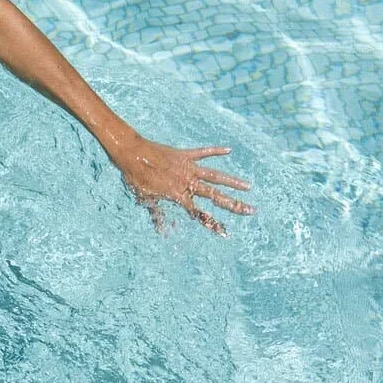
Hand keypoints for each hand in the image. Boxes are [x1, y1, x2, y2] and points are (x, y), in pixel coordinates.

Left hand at [110, 138, 253, 235]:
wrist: (131, 153)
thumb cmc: (136, 178)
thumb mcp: (146, 199)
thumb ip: (159, 215)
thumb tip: (164, 233)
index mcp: (178, 195)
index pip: (199, 213)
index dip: (212, 224)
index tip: (225, 233)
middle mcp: (187, 182)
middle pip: (215, 195)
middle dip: (233, 204)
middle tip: (251, 210)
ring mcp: (188, 167)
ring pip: (215, 176)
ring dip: (232, 181)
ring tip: (248, 186)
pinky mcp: (185, 154)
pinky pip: (203, 152)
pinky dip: (215, 151)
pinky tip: (229, 150)